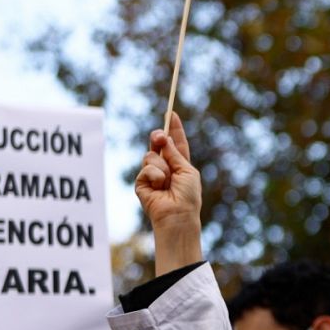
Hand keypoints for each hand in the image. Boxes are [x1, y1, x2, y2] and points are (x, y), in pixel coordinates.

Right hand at [134, 112, 202, 273]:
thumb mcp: (186, 170)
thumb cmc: (187, 196)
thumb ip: (174, 154)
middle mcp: (165, 167)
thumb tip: (163, 138)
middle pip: (158, 144)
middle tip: (159, 136)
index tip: (171, 113)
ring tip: (167, 182)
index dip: (174, 128)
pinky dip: (155, 176)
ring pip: (150, 156)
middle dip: (159, 137)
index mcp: (180, 164)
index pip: (175, 143)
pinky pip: (145, 169)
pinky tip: (159, 188)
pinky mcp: (141, 183)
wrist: (177, 215)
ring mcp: (152, 175)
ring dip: (162, 167)